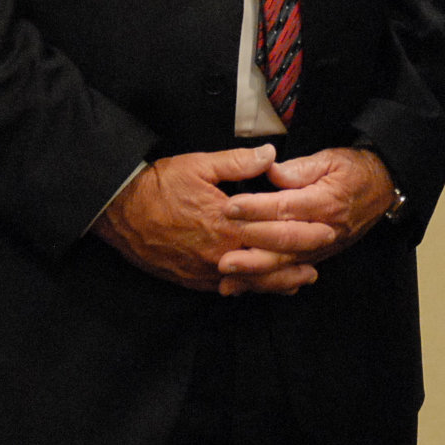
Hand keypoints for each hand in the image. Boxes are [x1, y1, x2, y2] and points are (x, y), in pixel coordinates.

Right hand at [92, 144, 336, 295]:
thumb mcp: (200, 165)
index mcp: (225, 222)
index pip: (272, 232)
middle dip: (293, 267)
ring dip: (274, 284)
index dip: (300, 234)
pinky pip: (223, 289)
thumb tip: (270, 154)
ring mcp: (203, 269)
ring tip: (297, 283)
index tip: (324, 233)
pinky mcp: (189, 279)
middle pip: (265, 265)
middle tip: (316, 268)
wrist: (120, 210)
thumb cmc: (159, 185)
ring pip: (246, 283)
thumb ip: (239, 163)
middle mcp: (218, 252)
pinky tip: (256, 289)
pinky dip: (245, 290)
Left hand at [218, 147, 397, 295]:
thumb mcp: (330, 158)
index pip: (286, 207)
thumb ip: (300, 167)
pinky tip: (242, 286)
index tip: (230, 207)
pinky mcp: (318, 257)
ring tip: (227, 277)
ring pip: (287, 264)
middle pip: (286, 242)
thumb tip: (271, 171)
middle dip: (253, 248)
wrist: (382, 188)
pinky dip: (266, 282)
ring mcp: (322, 248)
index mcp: (326, 201)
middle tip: (223, 252)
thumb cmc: (353, 171)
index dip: (257, 208)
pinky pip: (290, 273)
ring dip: (256, 273)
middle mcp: (325, 229)